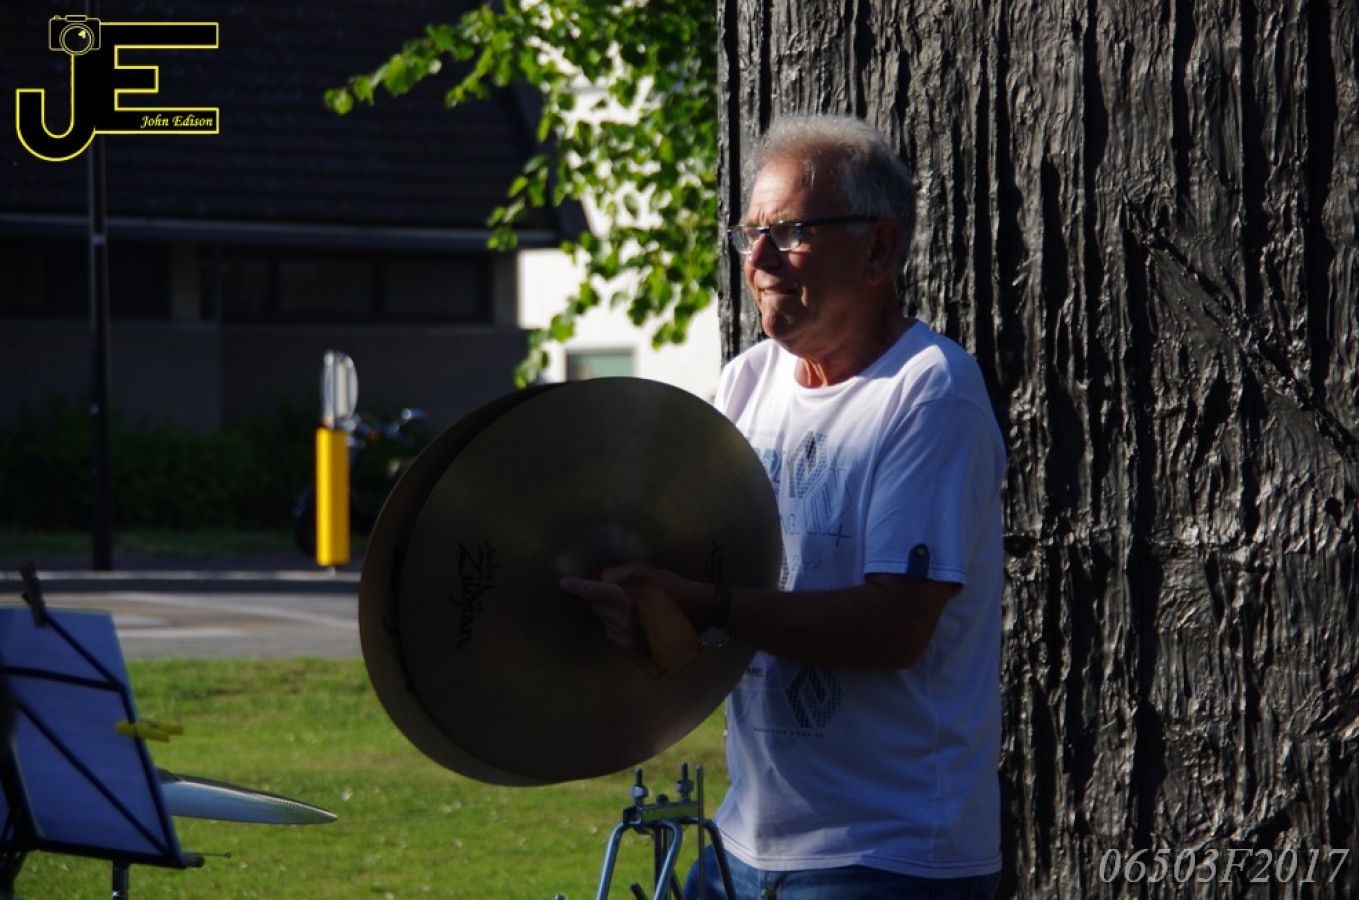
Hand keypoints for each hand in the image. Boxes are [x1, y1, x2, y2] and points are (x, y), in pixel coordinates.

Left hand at [560, 564, 707, 674]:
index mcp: (628, 600)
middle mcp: (625, 622)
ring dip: (609, 613)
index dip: (577, 586)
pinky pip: (612, 634)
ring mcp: (629, 639)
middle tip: (622, 592)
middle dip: (601, 597)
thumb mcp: (647, 572)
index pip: (595, 592)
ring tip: (633, 607)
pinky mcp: (633, 650)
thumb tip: (601, 581)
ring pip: (603, 622)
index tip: (564, 583)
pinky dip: (616, 626)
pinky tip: (635, 620)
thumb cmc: (672, 588)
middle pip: (596, 607)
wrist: (698, 614)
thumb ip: (620, 574)